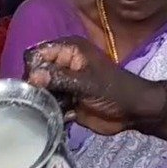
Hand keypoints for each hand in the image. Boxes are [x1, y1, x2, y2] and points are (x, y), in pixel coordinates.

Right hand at [23, 38, 162, 135]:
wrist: (134, 112)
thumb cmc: (115, 90)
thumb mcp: (87, 83)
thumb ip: (59, 78)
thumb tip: (32, 77)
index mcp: (68, 50)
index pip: (37, 54)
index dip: (32, 68)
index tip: (35, 85)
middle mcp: (63, 64)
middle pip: (35, 73)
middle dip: (36, 88)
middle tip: (42, 101)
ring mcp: (64, 83)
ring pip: (41, 91)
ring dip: (43, 102)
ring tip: (52, 110)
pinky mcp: (66, 100)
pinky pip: (49, 105)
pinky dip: (52, 112)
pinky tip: (60, 117)